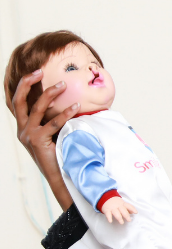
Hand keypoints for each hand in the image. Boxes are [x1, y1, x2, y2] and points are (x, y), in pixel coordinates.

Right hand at [8, 70, 76, 209]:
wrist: (60, 177)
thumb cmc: (61, 154)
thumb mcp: (54, 135)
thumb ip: (53, 121)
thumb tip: (68, 101)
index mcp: (24, 127)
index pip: (17, 102)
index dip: (23, 86)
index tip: (35, 73)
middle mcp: (22, 130)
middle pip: (19, 101)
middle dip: (28, 84)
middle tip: (41, 71)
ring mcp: (29, 136)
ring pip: (37, 109)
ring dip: (50, 94)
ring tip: (63, 85)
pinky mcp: (39, 142)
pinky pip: (53, 123)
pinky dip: (65, 113)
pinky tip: (76, 106)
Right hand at [101, 196, 137, 223]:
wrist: (106, 198)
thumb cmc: (116, 202)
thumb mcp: (122, 204)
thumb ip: (128, 208)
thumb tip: (133, 212)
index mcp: (123, 204)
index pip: (128, 206)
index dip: (132, 209)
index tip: (136, 212)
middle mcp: (118, 206)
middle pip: (123, 210)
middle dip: (126, 215)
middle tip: (129, 220)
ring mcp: (112, 208)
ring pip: (116, 213)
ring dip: (119, 218)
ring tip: (122, 222)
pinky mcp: (107, 210)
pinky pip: (108, 214)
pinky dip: (109, 218)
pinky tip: (111, 221)